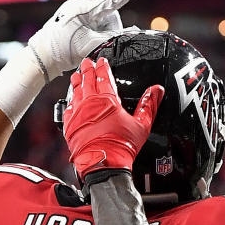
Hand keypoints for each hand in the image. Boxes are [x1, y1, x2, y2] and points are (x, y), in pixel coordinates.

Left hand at [27, 0, 144, 82]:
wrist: (44, 54)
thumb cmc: (65, 50)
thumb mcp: (93, 45)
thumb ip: (114, 37)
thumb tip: (135, 32)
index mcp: (85, 10)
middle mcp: (82, 5)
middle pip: (110, 16)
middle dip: (110, 30)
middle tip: (96, 43)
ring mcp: (78, 9)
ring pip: (104, 21)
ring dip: (103, 32)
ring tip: (87, 43)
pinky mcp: (76, 15)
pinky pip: (95, 22)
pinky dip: (96, 32)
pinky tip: (86, 39)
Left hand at [63, 57, 163, 181]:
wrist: (103, 163)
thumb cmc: (122, 146)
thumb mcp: (142, 125)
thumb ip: (148, 105)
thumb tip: (156, 90)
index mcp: (108, 100)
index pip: (104, 77)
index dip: (103, 67)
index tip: (102, 61)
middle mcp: (90, 103)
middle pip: (87, 81)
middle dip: (88, 70)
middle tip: (87, 62)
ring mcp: (78, 114)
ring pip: (76, 92)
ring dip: (77, 82)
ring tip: (77, 75)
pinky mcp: (70, 125)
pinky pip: (67, 108)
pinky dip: (69, 101)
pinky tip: (70, 100)